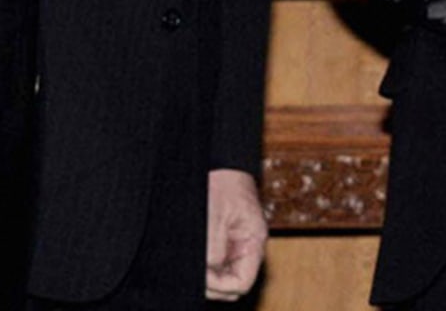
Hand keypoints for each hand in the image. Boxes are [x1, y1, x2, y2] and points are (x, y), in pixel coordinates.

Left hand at [204, 169, 266, 299]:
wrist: (220, 161)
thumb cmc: (221, 182)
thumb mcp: (215, 217)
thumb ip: (213, 249)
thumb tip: (206, 276)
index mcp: (253, 241)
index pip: (241, 283)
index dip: (220, 285)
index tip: (201, 276)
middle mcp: (247, 247)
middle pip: (233, 284)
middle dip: (212, 285)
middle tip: (193, 275)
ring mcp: (236, 244)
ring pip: (224, 277)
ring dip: (208, 277)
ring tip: (192, 266)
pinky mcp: (225, 239)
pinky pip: (217, 264)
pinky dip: (205, 267)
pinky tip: (195, 259)